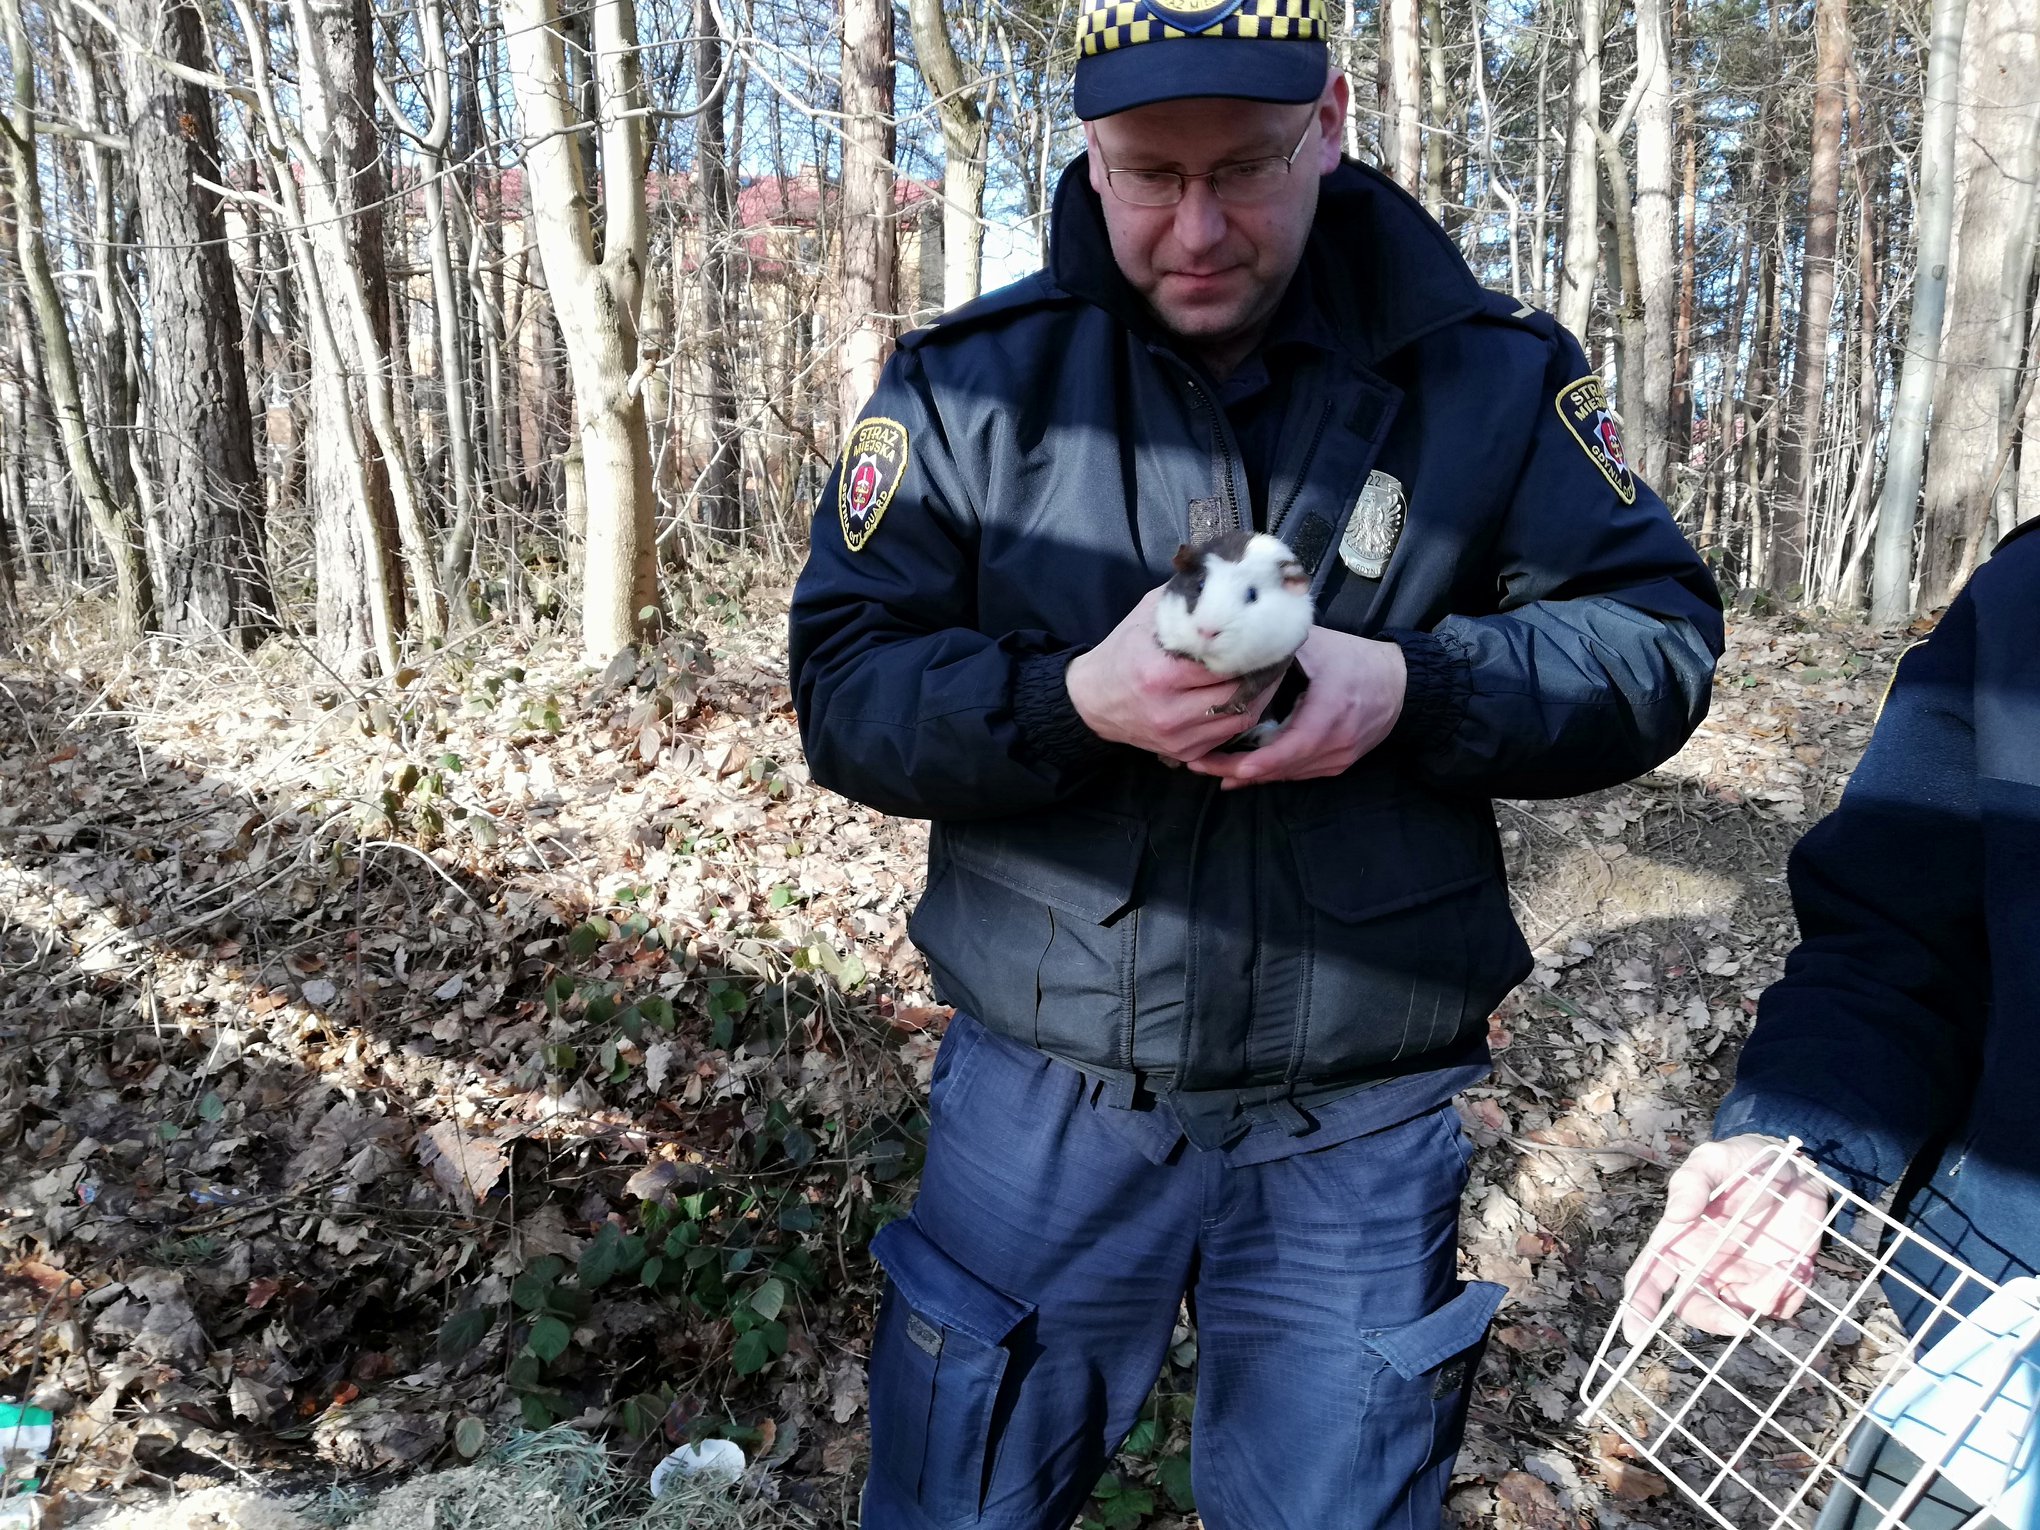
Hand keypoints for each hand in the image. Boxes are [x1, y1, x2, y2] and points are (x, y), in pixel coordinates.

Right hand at [1066, 588, 1271, 763]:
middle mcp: (1170, 709)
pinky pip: (1228, 735)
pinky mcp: (1183, 752)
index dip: (1253, 647)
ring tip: (1268, 673)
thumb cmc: (1123, 651)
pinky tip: (1245, 696)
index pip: (1225, 661)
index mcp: (1161, 672)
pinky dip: (1241, 714)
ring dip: (1260, 695)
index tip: (1270, 634)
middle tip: (1278, 653)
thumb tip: (1226, 576)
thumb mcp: (1148, 614)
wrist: (1092, 699)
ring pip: (1241, 717)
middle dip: (1263, 671)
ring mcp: (1178, 735)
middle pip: (1239, 691)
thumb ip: (1186, 599)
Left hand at [1185, 627, 1405, 786]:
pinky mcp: (1339, 764)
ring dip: (1250, 775)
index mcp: (1330, 711)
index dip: (1256, 762)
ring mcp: (1340, 758)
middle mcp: (1337, 742)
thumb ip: (1275, 649)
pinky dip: (1271, 773)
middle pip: (1282, 767)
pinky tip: (1241, 773)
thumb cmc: (1353, 659)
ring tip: (1210, 768)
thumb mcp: (1315, 646)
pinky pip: (1300, 774)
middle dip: (1237, 770)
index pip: (1291, 748)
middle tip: (1197, 764)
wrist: (1399, 683)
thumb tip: (1230, 647)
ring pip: (1288, 774)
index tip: (1225, 767)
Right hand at [1621, 1135, 1829, 1345]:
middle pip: (1694, 1308)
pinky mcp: (1778, 1281)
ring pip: (1740, 1313)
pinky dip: (1787, 1296)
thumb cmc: (1742, 1161)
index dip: (1638, 1307)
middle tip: (1739, 1321)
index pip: (1648, 1279)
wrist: (1795, 1166)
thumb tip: (1676, 1216)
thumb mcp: (1713, 1159)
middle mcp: (1705, 1265)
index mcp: (1679, 1240)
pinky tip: (1795, 1265)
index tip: (1635, 1333)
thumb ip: (1692, 1182)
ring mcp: (1742, 1277)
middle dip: (1713, 1319)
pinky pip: (1779, 1306)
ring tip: (1785, 1267)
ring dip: (1760, 1303)